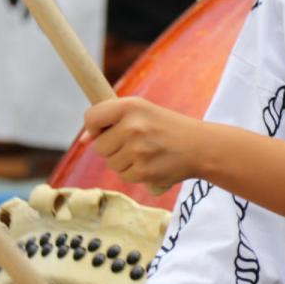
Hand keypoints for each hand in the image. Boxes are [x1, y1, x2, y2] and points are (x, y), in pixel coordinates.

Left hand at [84, 97, 206, 186]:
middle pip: (99, 146)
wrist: (200, 147)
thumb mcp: (143, 112)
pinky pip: (124, 176)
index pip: (92, 118)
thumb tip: (84, 139)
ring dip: (124, 162)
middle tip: (136, 142)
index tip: (104, 130)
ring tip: (146, 153)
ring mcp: (138, 150)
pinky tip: (151, 164)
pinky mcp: (143, 171)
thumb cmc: (167, 128)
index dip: (94, 127)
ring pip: (111, 163)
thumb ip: (112, 120)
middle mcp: (133, 126)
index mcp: (131, 106)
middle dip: (113, 147)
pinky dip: (135, 173)